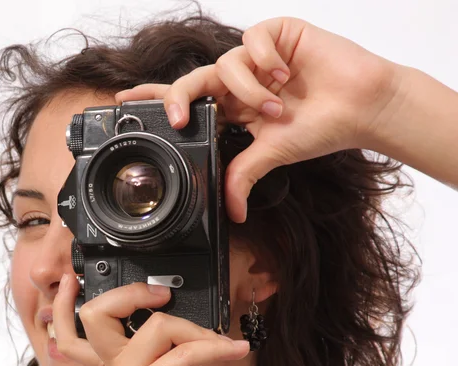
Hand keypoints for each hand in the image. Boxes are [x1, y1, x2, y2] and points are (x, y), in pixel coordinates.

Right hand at [52, 275, 248, 365]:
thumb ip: (182, 363)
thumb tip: (202, 340)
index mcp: (121, 363)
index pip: (107, 314)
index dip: (129, 296)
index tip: (162, 295)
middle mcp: (119, 364)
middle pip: (118, 308)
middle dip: (144, 295)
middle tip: (178, 305)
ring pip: (161, 326)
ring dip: (200, 330)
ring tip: (224, 344)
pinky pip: (185, 355)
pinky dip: (215, 349)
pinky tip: (235, 351)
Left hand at [115, 16, 401, 222]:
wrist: (360, 106)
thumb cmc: (320, 128)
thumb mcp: (271, 154)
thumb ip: (242, 176)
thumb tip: (232, 213)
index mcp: (234, 108)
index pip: (189, 103)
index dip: (157, 102)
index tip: (125, 103)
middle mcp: (239, 82)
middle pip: (192, 81)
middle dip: (178, 98)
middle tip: (179, 118)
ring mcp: (255, 57)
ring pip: (224, 65)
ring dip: (248, 92)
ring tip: (277, 107)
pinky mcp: (275, 33)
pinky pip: (252, 41)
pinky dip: (266, 62)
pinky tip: (286, 74)